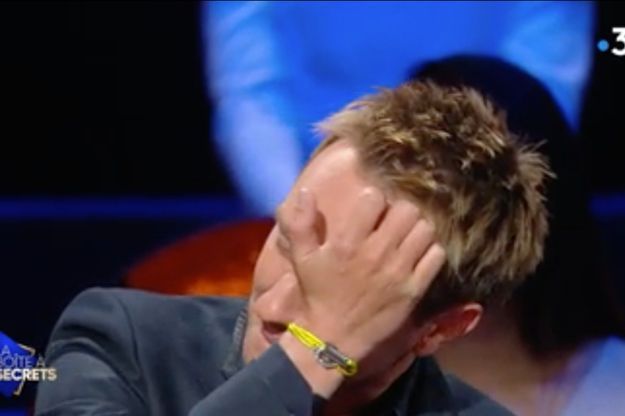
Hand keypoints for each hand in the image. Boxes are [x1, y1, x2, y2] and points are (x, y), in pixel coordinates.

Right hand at [277, 187, 445, 360]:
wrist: (333, 340)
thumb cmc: (318, 295)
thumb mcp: (302, 259)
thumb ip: (299, 224)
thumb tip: (305, 192)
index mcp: (347, 243)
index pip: (374, 198)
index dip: (373, 200)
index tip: (370, 211)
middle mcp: (376, 253)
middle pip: (406, 210)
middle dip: (399, 212)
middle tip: (392, 222)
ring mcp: (398, 272)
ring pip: (425, 229)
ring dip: (416, 229)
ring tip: (406, 238)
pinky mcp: (414, 289)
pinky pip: (436, 256)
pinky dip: (430, 251)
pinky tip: (417, 256)